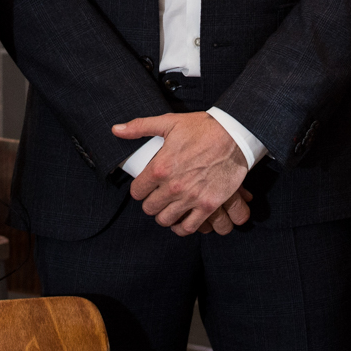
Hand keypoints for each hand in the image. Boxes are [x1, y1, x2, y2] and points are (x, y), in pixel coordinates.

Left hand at [112, 112, 249, 235]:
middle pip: (149, 208)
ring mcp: (191, 198)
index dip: (139, 190)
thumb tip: (116, 129)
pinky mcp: (208, 205)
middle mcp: (173, 186)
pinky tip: (181, 220)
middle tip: (157, 197)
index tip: (145, 187)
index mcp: (160, 167)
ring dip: (164, 215)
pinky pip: (188, 228)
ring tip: (168, 208)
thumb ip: (140, 127)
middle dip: (151, 203)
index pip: (137, 192)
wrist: (234, 135)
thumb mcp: (169, 122)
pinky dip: (182, 227)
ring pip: (166, 220)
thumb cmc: (202, 127)